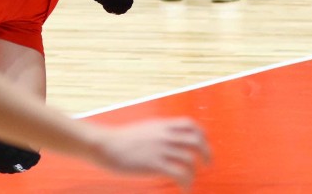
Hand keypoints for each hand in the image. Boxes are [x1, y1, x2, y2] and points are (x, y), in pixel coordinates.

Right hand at [94, 118, 210, 188]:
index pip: (190, 124)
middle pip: (196, 140)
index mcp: (161, 125)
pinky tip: (183, 190)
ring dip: (194, 173)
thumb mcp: (143, 129)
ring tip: (189, 182)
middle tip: (207, 164)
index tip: (203, 145)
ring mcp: (160, 149)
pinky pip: (179, 174)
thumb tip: (167, 139)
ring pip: (189, 159)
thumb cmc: (120, 140)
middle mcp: (164, 135)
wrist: (104, 144)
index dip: (202, 135)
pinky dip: (186, 183)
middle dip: (206, 153)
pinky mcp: (154, 163)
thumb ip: (157, 133)